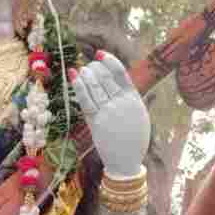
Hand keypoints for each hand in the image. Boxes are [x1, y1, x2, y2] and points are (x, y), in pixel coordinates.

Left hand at [73, 51, 149, 176]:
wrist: (126, 161)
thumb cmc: (134, 138)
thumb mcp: (139, 115)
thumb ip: (130, 98)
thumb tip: (118, 80)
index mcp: (134, 99)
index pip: (121, 72)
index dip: (109, 60)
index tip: (100, 54)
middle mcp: (121, 103)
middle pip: (105, 77)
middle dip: (95, 68)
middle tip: (89, 66)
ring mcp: (108, 111)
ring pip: (94, 86)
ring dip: (86, 74)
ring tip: (82, 69)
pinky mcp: (96, 121)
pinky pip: (85, 99)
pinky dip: (79, 86)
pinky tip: (74, 76)